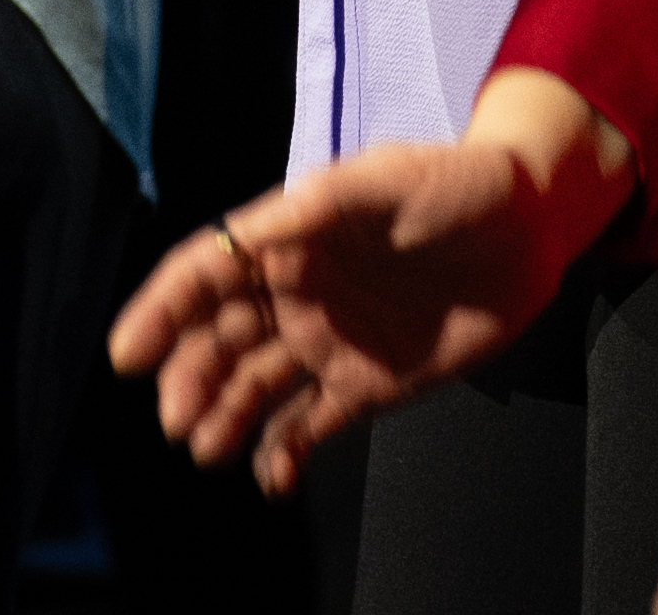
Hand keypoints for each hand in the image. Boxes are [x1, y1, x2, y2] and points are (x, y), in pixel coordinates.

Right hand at [110, 89, 636, 485]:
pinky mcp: (363, 387)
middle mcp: (294, 296)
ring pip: (252, 389)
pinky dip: (282, 454)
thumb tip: (249, 232)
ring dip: (223, 418)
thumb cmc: (456, 187)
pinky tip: (271, 477)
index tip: (129, 353)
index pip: (204, 275)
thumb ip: (319, 205)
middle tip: (177, 420)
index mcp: (288, 241)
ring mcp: (326, 344)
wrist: (528, 232)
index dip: (162, 311)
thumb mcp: (385, 180)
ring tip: (208, 448)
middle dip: (188, 378)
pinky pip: (308, 428)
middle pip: (217, 341)